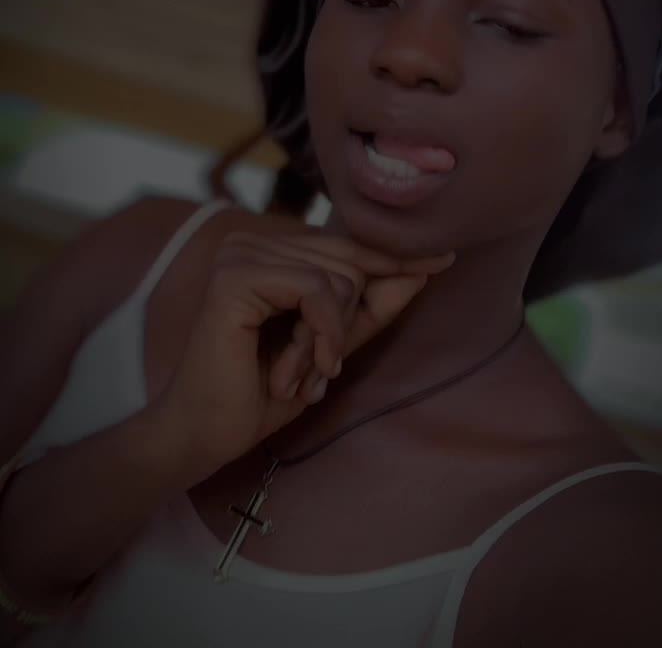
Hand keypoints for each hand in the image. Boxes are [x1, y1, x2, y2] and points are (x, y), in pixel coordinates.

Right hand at [152, 214, 453, 477]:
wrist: (205, 433)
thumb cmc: (260, 393)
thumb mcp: (330, 347)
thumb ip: (370, 310)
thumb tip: (422, 272)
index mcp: (271, 250)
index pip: (348, 247)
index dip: (395, 259)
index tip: (444, 262)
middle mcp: (253, 240)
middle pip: (350, 261)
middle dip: (347, 323)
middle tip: (318, 370)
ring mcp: (241, 253)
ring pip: (338, 276)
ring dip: (329, 338)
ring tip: (300, 374)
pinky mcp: (236, 276)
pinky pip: (316, 289)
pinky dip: (321, 333)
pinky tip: (300, 369)